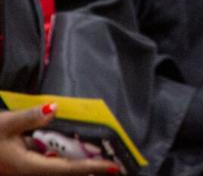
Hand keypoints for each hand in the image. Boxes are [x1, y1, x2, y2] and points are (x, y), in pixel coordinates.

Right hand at [0, 105, 120, 174]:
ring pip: (56, 169)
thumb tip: (53, 108)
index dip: (93, 168)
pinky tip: (71, 149)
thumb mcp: (3, 125)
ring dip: (76, 163)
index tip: (117, 168)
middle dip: (89, 168)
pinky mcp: (20, 166)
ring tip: (101, 156)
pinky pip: (47, 164)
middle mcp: (29, 173)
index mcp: (28, 168)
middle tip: (116, 163)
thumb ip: (29, 117)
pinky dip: (61, 158)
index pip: (68, 169)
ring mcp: (24, 171)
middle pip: (65, 172)